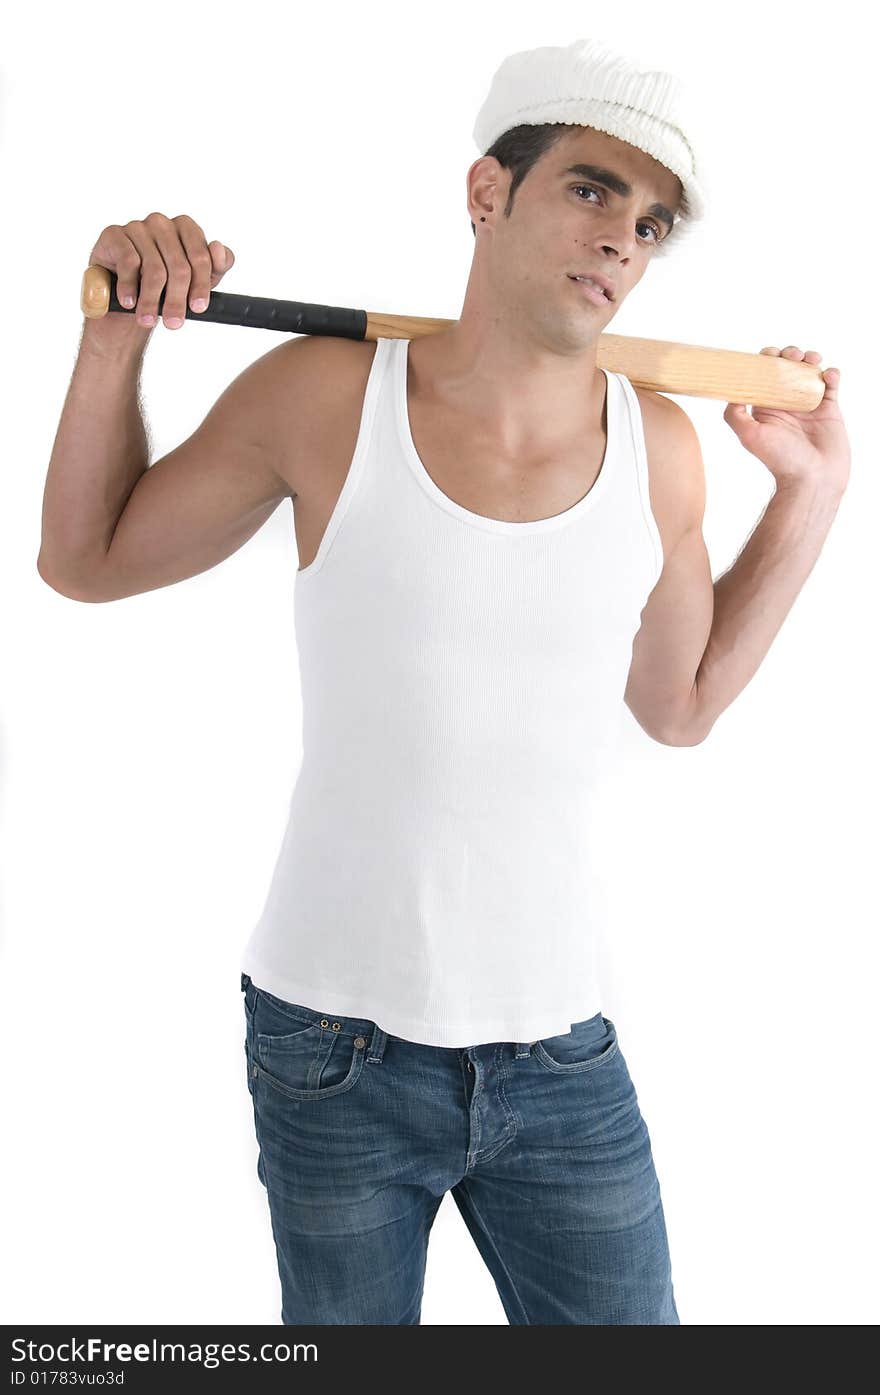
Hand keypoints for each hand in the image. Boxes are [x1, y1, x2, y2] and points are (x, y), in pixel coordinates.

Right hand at [87, 212, 234, 330]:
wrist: (127, 297)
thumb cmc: (165, 287)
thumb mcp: (197, 282)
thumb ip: (216, 266)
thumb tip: (218, 248)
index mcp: (186, 228)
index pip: (200, 256)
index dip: (201, 285)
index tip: (198, 308)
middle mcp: (162, 223)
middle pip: (178, 266)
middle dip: (177, 300)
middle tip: (174, 323)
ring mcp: (137, 227)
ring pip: (154, 268)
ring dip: (151, 300)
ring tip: (147, 320)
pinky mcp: (114, 234)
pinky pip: (128, 262)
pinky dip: (129, 287)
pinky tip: (128, 302)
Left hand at [723, 346, 849, 494]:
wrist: (812, 478)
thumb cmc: (780, 460)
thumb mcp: (749, 436)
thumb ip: (734, 415)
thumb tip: (729, 392)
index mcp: (767, 408)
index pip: (764, 376)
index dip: (766, 361)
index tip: (770, 354)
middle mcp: (787, 404)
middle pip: (788, 369)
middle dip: (790, 355)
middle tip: (792, 355)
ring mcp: (809, 405)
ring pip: (810, 372)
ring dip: (811, 360)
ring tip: (811, 360)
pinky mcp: (829, 409)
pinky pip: (831, 384)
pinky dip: (831, 374)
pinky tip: (827, 375)